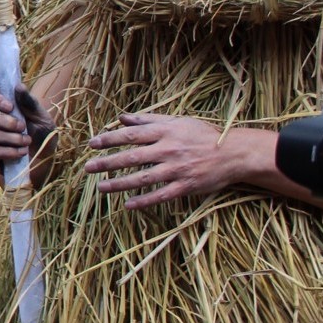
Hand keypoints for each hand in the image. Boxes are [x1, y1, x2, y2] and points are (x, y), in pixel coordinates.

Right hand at [0, 84, 53, 181]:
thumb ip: (30, 102)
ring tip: (26, 141)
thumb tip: (19, 86)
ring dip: (11, 138)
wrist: (44, 161)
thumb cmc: (42, 134)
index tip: (10, 106)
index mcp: (2, 107)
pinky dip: (8, 151)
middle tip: (22, 126)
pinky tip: (21, 152)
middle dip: (5, 121)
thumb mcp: (42, 117)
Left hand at [87, 113, 236, 208]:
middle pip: (132, 157)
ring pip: (143, 178)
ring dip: (120, 183)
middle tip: (88, 168)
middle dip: (107, 163)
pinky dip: (144, 201)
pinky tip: (128, 205)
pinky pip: (161, 195)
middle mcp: (168, 149)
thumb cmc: (202, 135)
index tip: (92, 144)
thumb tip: (121, 117)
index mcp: (165, 131)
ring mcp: (177, 169)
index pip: (130, 135)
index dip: (109, 139)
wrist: (234, 153)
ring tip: (101, 187)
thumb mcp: (177, 121)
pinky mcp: (186, 186)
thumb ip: (148, 120)